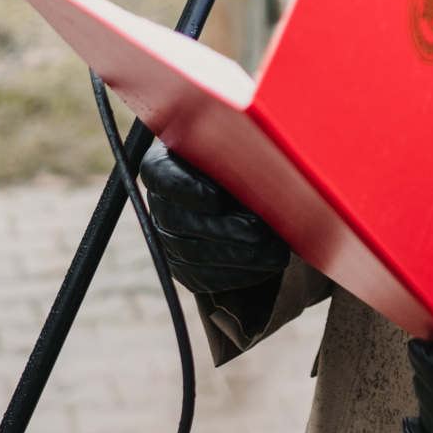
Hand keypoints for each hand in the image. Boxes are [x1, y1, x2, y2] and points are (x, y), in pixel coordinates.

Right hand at [140, 141, 289, 295]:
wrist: (255, 199)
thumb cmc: (249, 166)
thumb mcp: (243, 155)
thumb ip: (239, 159)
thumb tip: (259, 168)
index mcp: (166, 163)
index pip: (159, 175)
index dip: (184, 189)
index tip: (216, 200)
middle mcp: (160, 201)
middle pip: (177, 219)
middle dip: (222, 229)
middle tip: (259, 232)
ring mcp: (167, 237)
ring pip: (190, 252)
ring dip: (235, 255)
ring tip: (273, 253)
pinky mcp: (182, 266)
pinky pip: (201, 276)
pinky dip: (234, 275)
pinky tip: (263, 268)